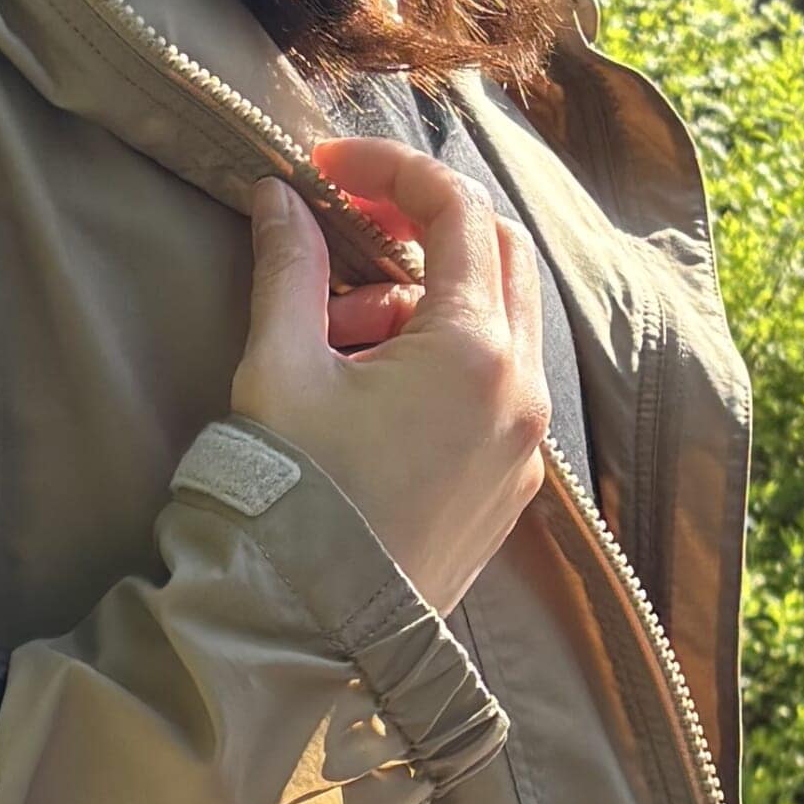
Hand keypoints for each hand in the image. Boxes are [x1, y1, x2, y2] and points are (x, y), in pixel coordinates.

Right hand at [230, 140, 551, 616]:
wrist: (312, 633)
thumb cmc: (293, 502)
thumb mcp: (279, 370)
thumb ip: (288, 269)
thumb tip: (281, 198)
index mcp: (471, 350)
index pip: (456, 209)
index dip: (391, 169)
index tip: (331, 170)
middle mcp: (519, 393)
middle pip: (499, 256)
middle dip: (426, 229)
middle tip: (349, 237)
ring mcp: (524, 447)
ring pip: (501, 327)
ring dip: (429, 304)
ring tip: (345, 340)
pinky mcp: (510, 491)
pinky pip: (498, 394)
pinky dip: (447, 367)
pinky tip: (375, 397)